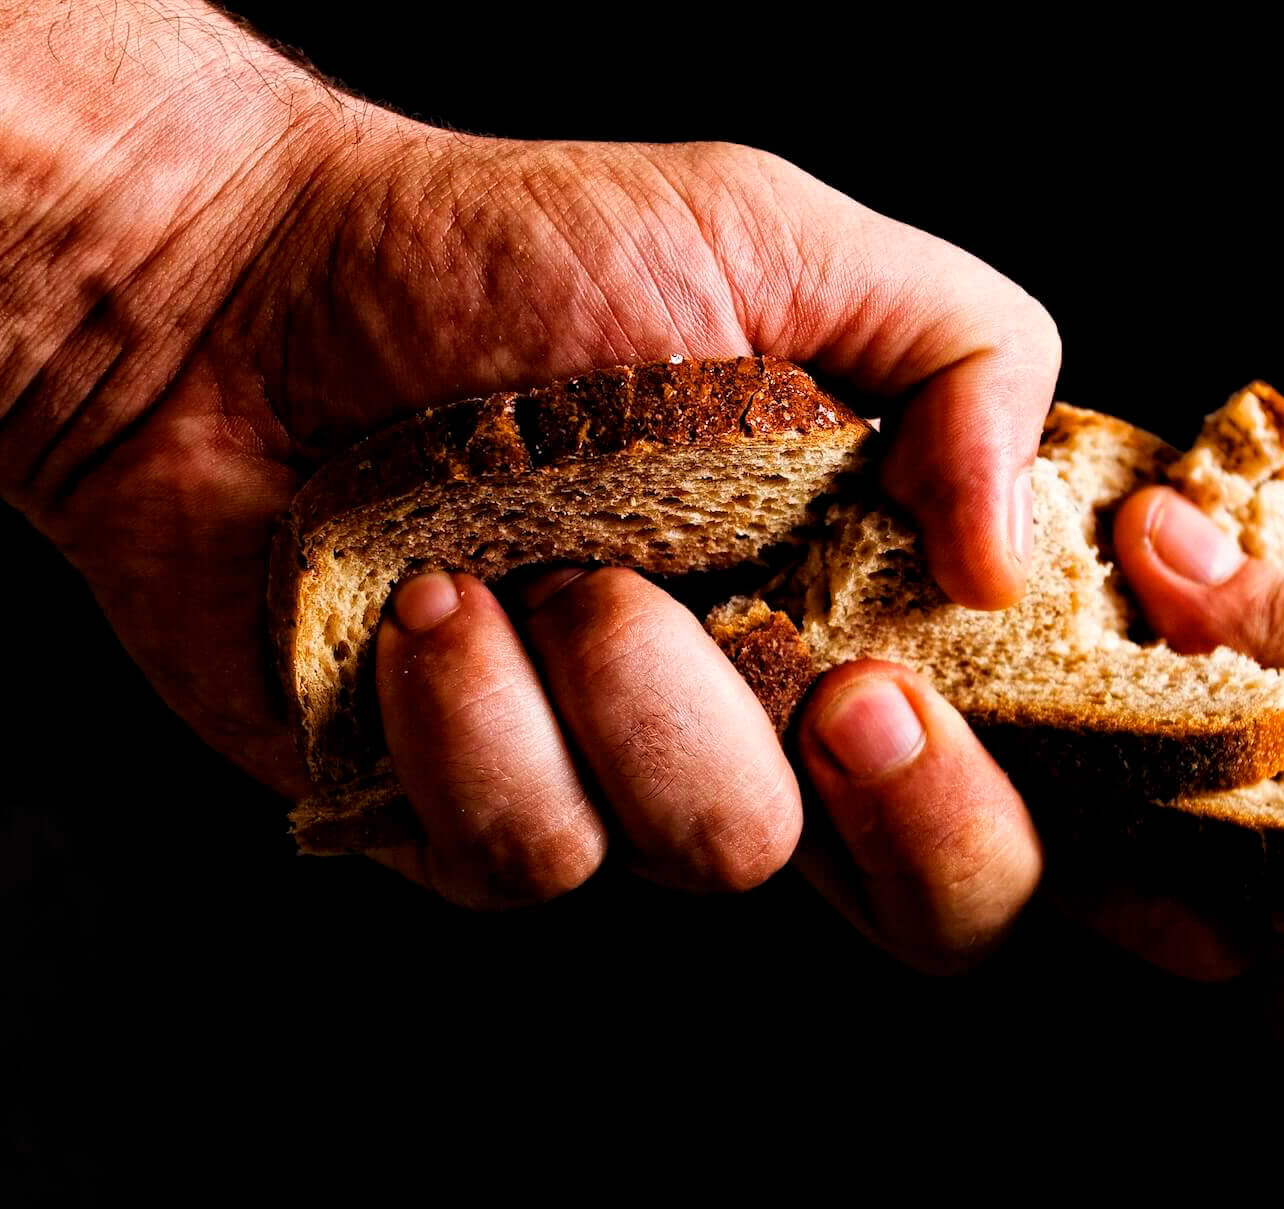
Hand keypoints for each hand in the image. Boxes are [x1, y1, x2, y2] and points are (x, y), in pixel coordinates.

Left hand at [0, 3, 1058, 928]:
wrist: (244, 301)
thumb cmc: (510, 254)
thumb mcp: (772, 236)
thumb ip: (963, 353)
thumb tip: (1013, 560)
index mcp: (861, 582)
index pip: (1024, 751)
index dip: (1038, 754)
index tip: (943, 653)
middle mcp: (762, 705)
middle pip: (935, 896)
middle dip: (917, 812)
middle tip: (842, 688)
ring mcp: (617, 775)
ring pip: (718, 848)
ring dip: (640, 692)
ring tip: (536, 560)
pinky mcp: (465, 821)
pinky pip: (532, 856)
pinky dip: (481, 722)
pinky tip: (425, 611)